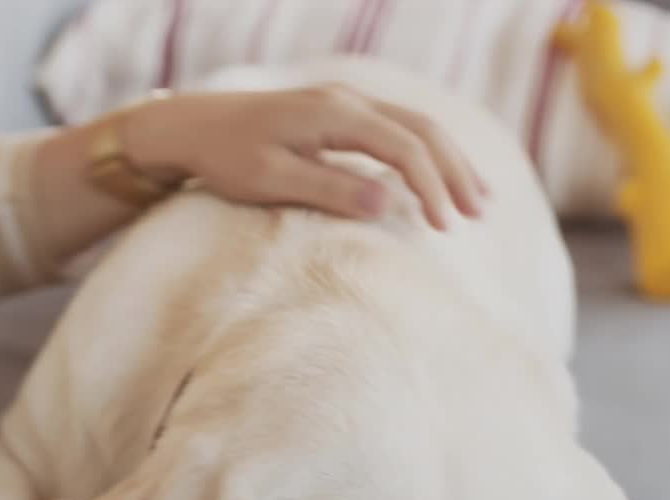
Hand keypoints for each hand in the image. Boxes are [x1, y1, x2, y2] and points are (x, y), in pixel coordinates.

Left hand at [123, 85, 488, 230]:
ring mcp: (344, 104)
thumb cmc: (224, 157)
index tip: (444, 226)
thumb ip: (327, 190)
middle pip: (421, 130)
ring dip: (447, 161)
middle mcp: (346, 102)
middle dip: (454, 172)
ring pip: (414, 126)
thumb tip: (386, 204)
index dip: (430, 187)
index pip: (403, 148)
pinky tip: (437, 177)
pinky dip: (424, 153)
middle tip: (478, 215)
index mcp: (334, 115)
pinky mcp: (338, 115)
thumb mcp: (270, 180)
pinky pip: (396, 128)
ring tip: (476, 198)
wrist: (191, 126)